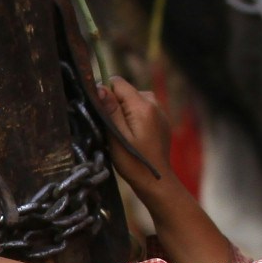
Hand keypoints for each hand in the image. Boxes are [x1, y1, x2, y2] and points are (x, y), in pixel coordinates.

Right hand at [98, 75, 239, 262]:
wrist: (156, 180)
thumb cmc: (133, 162)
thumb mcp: (117, 136)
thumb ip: (110, 110)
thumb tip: (100, 87)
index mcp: (142, 105)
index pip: (117, 82)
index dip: (105, 94)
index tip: (103, 114)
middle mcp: (154, 102)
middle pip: (125, 91)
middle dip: (116, 105)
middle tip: (114, 129)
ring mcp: (160, 110)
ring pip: (133, 100)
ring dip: (125, 112)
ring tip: (124, 135)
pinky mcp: (161, 119)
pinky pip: (142, 109)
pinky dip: (135, 118)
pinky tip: (135, 137)